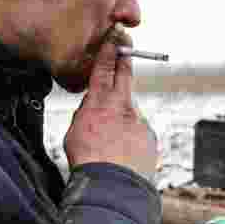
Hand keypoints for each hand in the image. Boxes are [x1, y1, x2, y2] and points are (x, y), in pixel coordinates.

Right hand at [63, 31, 157, 182]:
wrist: (113, 185)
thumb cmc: (89, 161)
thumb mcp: (74, 131)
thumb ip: (85, 114)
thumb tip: (91, 109)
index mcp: (100, 102)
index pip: (104, 68)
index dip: (109, 51)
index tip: (115, 37)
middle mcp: (123, 106)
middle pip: (125, 76)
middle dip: (124, 61)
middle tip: (126, 47)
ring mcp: (139, 121)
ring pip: (130, 112)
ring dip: (122, 120)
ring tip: (111, 142)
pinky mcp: (150, 137)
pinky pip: (138, 133)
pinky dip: (130, 140)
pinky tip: (122, 155)